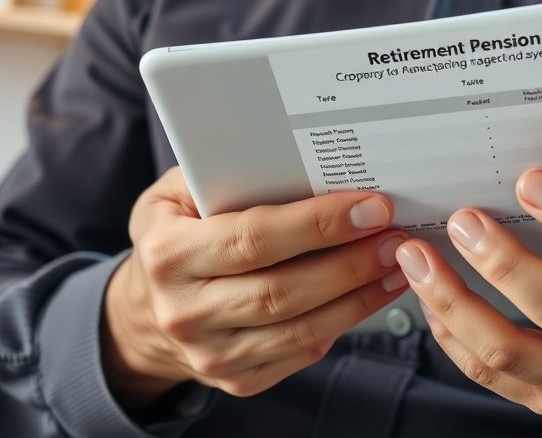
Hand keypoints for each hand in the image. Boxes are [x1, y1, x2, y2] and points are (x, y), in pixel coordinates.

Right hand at [102, 168, 410, 405]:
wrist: (148, 310)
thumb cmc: (175, 233)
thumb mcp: (177, 192)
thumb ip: (228, 174)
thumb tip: (304, 162)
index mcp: (166, 254)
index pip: (254, 239)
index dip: (317, 224)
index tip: (370, 207)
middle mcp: (184, 310)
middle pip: (282, 290)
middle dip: (348, 263)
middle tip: (392, 237)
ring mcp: (210, 353)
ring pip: (301, 329)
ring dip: (358, 297)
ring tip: (393, 264)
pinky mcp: (238, 379)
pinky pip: (302, 352)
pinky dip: (345, 323)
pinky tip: (371, 293)